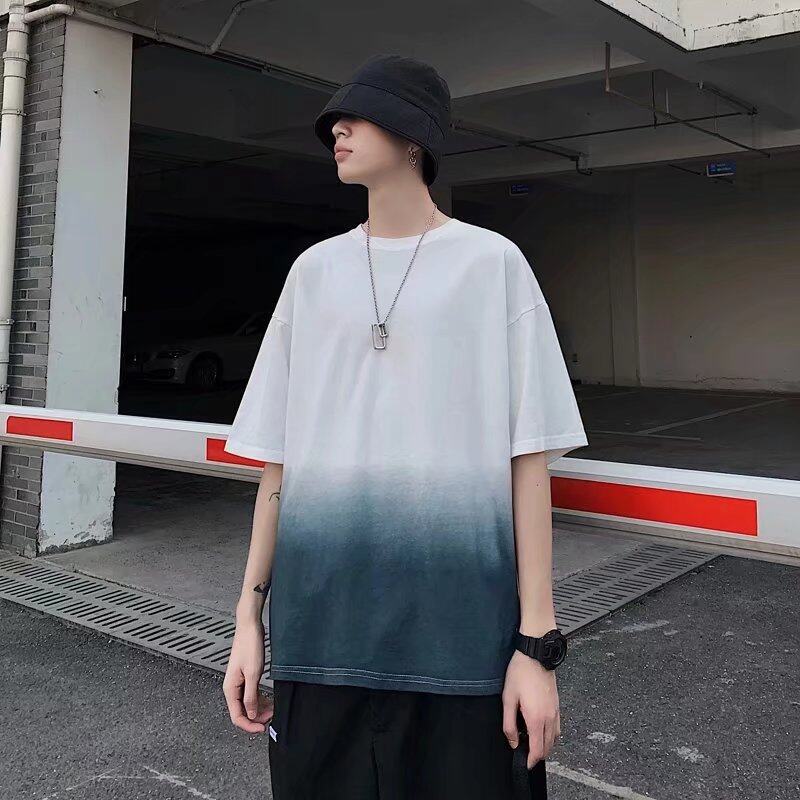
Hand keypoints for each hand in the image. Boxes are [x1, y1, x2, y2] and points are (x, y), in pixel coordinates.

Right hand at [223, 617, 272, 733]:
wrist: (250, 627)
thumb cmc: (249, 645)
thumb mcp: (253, 673)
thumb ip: (251, 696)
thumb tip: (251, 715)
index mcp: (230, 688)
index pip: (237, 716)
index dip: (249, 725)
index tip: (262, 729)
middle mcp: (232, 687)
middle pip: (242, 712)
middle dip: (256, 718)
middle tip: (271, 719)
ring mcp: (239, 682)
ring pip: (248, 704)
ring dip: (260, 709)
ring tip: (272, 710)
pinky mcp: (246, 677)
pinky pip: (251, 694)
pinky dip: (260, 700)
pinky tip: (269, 701)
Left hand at [502, 649, 560, 767]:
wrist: (536, 655)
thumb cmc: (520, 673)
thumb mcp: (508, 698)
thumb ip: (509, 724)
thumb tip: (513, 742)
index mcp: (536, 718)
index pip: (538, 750)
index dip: (531, 761)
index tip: (525, 764)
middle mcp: (549, 718)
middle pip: (548, 747)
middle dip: (538, 755)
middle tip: (525, 753)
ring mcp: (556, 712)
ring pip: (554, 739)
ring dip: (545, 745)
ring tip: (532, 742)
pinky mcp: (557, 705)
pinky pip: (557, 728)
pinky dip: (551, 735)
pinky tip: (541, 730)